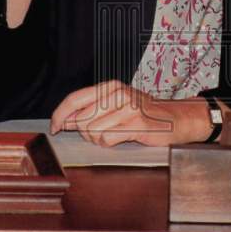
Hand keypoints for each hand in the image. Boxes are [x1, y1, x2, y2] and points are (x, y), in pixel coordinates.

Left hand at [50, 80, 211, 146]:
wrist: (176, 118)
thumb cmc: (144, 114)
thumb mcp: (117, 104)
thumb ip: (92, 109)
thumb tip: (65, 120)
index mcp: (109, 87)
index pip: (75, 99)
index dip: (60, 114)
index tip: (54, 127)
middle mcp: (117, 93)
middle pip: (82, 120)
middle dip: (87, 132)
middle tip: (104, 132)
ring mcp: (127, 107)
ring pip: (94, 132)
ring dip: (101, 139)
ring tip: (117, 133)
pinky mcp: (136, 123)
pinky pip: (107, 140)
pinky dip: (111, 144)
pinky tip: (124, 138)